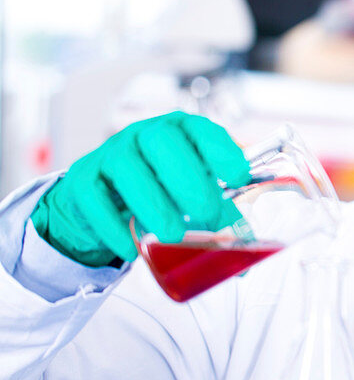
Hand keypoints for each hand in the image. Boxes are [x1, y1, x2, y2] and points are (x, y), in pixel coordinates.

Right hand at [31, 111, 249, 266]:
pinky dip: (112, 224)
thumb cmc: (159, 189)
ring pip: (126, 168)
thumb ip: (218, 211)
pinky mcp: (83, 180)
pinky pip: (92, 197)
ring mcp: (110, 154)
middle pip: (161, 141)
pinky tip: (131, 248)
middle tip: (206, 213)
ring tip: (171, 235)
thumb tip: (245, 250)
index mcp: (178, 132)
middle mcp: (143, 135)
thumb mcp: (191, 193)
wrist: (104, 199)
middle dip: (188, 178)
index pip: (199, 129)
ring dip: (152, 203)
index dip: (220, 149)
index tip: (239, 175)